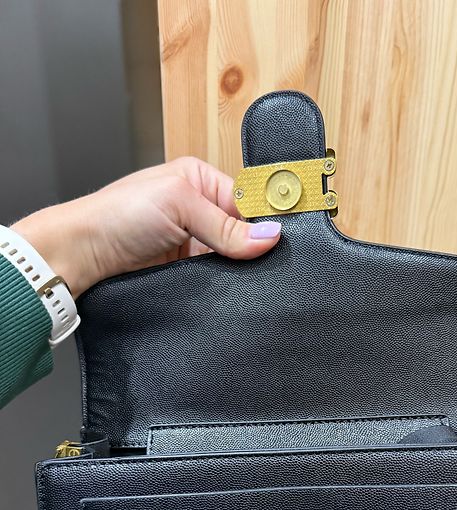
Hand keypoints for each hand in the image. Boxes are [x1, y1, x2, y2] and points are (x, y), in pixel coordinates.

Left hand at [12, 157, 280, 297]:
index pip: (247, 200)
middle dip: (254, 247)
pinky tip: (235, 289)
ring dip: (240, 269)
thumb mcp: (178, 205)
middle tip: (271, 264)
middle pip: (243, 230)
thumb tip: (271, 237)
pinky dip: (226, 284)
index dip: (264, 220)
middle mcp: (198, 209)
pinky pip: (216, 277)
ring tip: (254, 279)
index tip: (284, 241)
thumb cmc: (117, 215)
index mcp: (199, 180)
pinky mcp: (185, 271)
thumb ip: (226, 225)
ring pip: (232, 257)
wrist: (80, 255)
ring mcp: (192, 242)